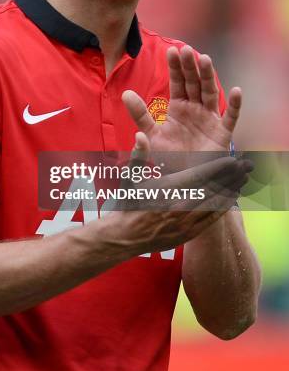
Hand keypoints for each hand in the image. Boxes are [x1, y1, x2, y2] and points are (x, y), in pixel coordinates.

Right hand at [103, 156, 252, 255]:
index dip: (218, 168)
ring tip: (243, 179)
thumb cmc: (128, 203)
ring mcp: (186, 222)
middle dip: (231, 176)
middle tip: (246, 166)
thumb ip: (139, 155)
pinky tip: (231, 199)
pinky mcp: (188, 234)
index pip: (199, 176)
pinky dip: (222, 208)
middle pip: (212, 188)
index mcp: (168, 190)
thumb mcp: (131, 177)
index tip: (231, 159)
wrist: (124, 236)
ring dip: (230, 190)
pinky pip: (210, 219)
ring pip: (214, 204)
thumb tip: (141, 134)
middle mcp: (180, 206)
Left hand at [122, 45, 240, 152]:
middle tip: (186, 49)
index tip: (171, 51)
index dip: (175, 67)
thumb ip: (140, 114)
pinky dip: (235, 106)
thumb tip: (125, 94)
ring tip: (205, 59)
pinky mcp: (222, 134)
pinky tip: (236, 91)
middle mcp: (195, 109)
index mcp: (179, 107)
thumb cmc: (169, 156)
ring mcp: (210, 119)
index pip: (177, 82)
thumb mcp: (152, 134)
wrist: (184, 180)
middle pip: (194, 83)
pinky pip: (231, 118)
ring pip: (210, 94)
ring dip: (208, 77)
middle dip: (190, 67)